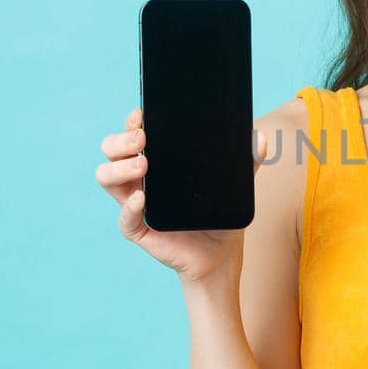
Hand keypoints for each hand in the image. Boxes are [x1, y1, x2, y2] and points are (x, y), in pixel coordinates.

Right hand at [95, 107, 267, 283]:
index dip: (132, 122)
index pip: (133, 134)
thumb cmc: (219, 213)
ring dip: (119, 168)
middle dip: (120, 140)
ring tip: (143, 164)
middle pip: (111, 150)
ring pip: (106, 178)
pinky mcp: (139, 229)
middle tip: (143, 138)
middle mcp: (139, 178)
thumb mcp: (235, 183)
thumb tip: (261, 139)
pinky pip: (125, 218)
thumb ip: (247, 161)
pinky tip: (142, 198)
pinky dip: (130, 207)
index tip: (142, 114)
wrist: (221, 254)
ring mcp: (135, 203)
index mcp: (157, 160)